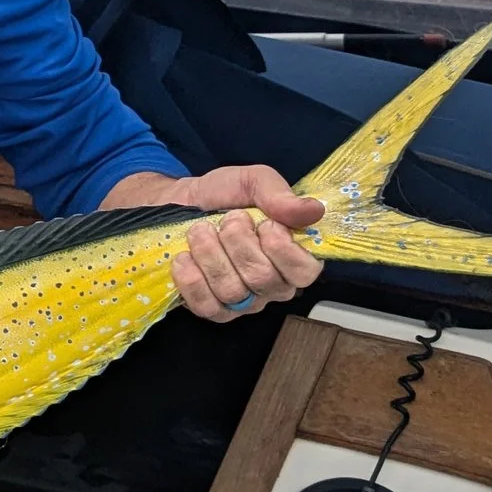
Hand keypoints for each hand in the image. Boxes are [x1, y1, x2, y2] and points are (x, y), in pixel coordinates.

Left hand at [104, 164, 323, 322]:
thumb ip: (280, 194)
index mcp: (291, 256)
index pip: (305, 271)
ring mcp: (241, 302)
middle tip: (227, 220)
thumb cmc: (222, 196)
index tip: (264, 223)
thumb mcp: (252, 182)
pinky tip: (185, 257)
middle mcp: (271, 286)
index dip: (283, 248)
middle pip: (263, 279)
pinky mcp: (211, 309)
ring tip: (200, 231)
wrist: (177, 204)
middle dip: (238, 242)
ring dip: (210, 254)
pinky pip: (206, 306)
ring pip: (232, 291)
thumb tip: (314, 210)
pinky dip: (191, 278)